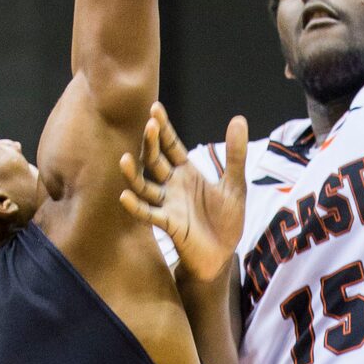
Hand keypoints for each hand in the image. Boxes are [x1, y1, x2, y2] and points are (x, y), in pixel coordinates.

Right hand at [120, 105, 247, 283]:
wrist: (223, 254)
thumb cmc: (225, 219)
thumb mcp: (235, 184)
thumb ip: (235, 155)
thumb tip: (239, 119)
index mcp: (187, 173)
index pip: (171, 145)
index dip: (163, 128)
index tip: (155, 108)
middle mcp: (173, 186)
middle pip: (156, 161)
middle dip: (151, 144)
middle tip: (148, 125)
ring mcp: (168, 205)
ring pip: (145, 186)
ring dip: (133, 174)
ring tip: (124, 159)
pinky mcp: (168, 225)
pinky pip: (149, 214)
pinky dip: (136, 207)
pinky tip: (125, 197)